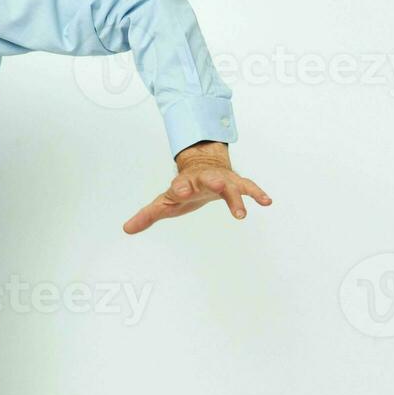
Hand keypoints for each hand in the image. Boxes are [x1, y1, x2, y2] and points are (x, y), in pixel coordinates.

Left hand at [122, 142, 270, 233]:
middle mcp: (204, 179)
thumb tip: (126, 229)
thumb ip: (147, 215)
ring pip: (230, 186)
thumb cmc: (183, 188)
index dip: (181, 187)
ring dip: (236, 197)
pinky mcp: (235, 183)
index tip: (181, 191)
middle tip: (218, 187)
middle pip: (208, 180)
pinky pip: (248, 187)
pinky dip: (257, 193)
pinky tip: (267, 201)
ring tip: (243, 214)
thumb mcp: (165, 201)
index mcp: (185, 183)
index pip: (181, 184)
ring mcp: (222, 180)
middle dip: (213, 183)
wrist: (204, 165)